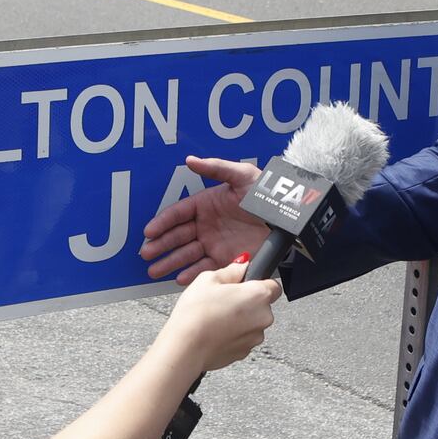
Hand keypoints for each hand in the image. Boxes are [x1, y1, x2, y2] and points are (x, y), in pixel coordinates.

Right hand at [140, 156, 268, 284]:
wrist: (290, 219)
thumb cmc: (267, 194)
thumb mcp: (242, 176)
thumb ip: (216, 168)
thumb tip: (190, 160)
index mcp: (206, 204)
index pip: (178, 214)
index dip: (163, 223)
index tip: (149, 232)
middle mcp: (207, 225)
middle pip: (178, 236)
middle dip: (161, 246)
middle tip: (147, 254)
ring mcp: (215, 243)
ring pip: (187, 254)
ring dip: (170, 262)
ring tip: (154, 271)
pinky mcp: (227, 259)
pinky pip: (206, 269)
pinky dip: (192, 274)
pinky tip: (179, 278)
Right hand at [158, 257, 280, 372]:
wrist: (185, 348)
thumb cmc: (195, 314)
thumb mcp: (208, 279)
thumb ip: (232, 270)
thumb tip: (242, 265)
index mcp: (258, 295)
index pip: (274, 285)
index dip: (258, 283)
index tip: (245, 284)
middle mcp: (263, 317)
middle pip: (262, 305)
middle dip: (246, 301)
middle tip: (223, 299)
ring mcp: (255, 337)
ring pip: (252, 322)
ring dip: (240, 319)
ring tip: (216, 316)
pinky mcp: (245, 352)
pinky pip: (243, 337)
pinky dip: (233, 334)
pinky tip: (215, 330)